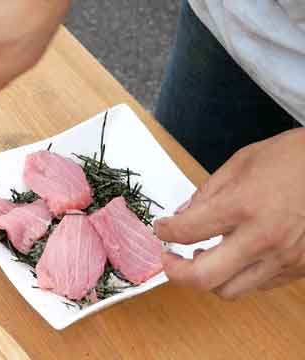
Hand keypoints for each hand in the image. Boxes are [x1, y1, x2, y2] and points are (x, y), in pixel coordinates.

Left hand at [154, 128, 304, 299]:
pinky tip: (236, 256)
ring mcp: (283, 259)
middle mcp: (263, 239)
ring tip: (204, 257)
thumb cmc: (295, 159)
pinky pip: (257, 285)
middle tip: (169, 259)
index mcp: (244, 206)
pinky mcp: (299, 269)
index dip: (165, 231)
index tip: (161, 228)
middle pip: (203, 278)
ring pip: (229, 290)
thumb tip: (182, 215)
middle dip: (175, 272)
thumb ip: (207, 192)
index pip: (187, 232)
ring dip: (209, 277)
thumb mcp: (242, 163)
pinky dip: (238, 275)